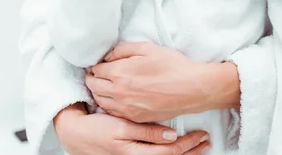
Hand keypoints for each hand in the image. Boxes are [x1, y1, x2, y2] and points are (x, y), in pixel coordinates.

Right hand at [53, 103, 209, 154]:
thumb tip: (171, 135)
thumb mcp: (121, 128)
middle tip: (205, 139)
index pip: (170, 151)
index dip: (188, 144)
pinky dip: (170, 152)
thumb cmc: (97, 128)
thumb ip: (146, 132)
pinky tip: (177, 147)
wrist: (76, 135)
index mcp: (137, 153)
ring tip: (198, 144)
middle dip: (190, 150)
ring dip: (184, 152)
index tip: (201, 134)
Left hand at [86, 41, 239, 122]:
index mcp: (121, 72)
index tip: (100, 62)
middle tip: (98, 71)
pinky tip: (115, 96)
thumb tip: (108, 55)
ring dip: (98, 91)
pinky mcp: (134, 117)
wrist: (191, 88)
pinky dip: (108, 103)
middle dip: (93, 77)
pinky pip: (112, 111)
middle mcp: (119, 92)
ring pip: (100, 100)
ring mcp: (126, 108)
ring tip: (104, 83)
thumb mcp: (147, 48)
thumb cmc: (172, 65)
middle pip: (93, 85)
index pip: (96, 69)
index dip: (96, 64)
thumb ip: (123, 49)